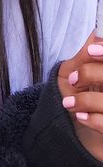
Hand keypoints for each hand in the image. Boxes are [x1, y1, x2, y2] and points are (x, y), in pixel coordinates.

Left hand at [58, 30, 102, 161]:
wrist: (69, 134)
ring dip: (86, 100)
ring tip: (69, 104)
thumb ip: (84, 56)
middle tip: (74, 80)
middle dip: (92, 74)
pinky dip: (93, 119)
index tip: (90, 52)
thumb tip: (97, 33)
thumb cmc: (73, 98)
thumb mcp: (72, 74)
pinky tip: (81, 117)